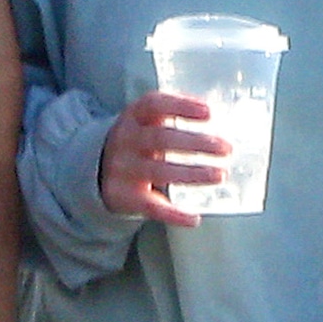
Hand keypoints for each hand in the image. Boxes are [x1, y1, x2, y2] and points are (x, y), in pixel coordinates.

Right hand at [100, 91, 230, 226]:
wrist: (96, 165)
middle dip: (197, 143)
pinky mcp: (123, 196)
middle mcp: (125, 139)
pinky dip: (174, 214)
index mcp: (134, 115)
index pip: (155, 104)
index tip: (209, 112)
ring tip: (220, 175)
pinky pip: (151, 207)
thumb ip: (175, 112)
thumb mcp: (147, 118)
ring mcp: (123, 168)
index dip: (182, 106)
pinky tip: (194, 217)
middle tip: (226, 148)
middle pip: (162, 138)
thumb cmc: (138, 136)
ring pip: (160, 172)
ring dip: (193, 174)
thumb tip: (216, 112)